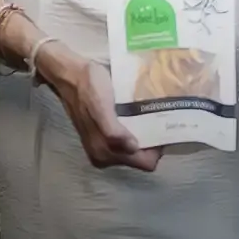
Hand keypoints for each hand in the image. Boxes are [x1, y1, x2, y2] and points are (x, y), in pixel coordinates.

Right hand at [39, 47, 162, 171]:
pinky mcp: (105, 133)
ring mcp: (104, 144)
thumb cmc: (88, 88)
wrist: (72, 75)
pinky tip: (145, 115)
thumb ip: (112, 132)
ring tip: (157, 116)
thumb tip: (133, 148)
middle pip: (141, 157)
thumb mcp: (100, 107)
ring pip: (136, 148)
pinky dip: (139, 129)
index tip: (166, 130)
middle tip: (165, 120)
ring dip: (147, 135)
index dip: (157, 150)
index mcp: (104, 152)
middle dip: (154, 143)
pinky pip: (130, 138)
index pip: (144, 163)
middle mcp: (104, 154)